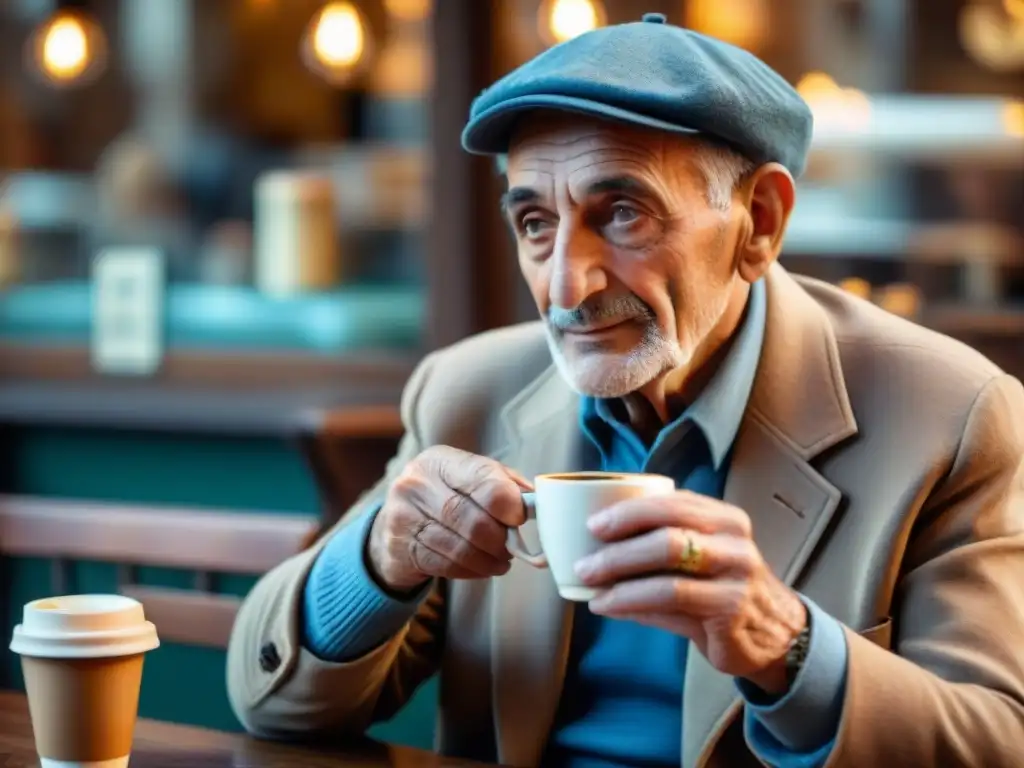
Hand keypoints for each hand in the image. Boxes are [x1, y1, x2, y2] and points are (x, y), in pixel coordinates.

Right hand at [368, 446, 531, 592]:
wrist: (395, 525)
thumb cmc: (444, 497)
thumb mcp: (469, 479)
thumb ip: (503, 484)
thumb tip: (536, 502)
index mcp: (440, 460)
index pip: (481, 479)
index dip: (508, 502)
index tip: (520, 518)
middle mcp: (417, 484)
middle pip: (473, 519)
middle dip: (500, 539)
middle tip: (512, 546)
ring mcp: (404, 517)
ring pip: (461, 548)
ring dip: (489, 560)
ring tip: (501, 560)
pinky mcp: (401, 549)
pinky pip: (446, 566)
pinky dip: (472, 571)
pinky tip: (480, 567)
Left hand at [574, 490, 806, 693]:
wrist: (777, 635)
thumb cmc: (725, 590)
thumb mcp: (700, 559)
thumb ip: (658, 549)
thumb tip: (595, 548)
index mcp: (723, 518)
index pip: (672, 502)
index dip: (629, 511)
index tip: (593, 524)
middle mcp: (733, 540)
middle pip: (667, 532)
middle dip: (618, 546)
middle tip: (585, 560)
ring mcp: (736, 575)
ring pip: (668, 569)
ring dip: (620, 577)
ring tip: (590, 585)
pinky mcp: (730, 610)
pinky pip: (672, 601)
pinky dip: (632, 602)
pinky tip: (608, 606)